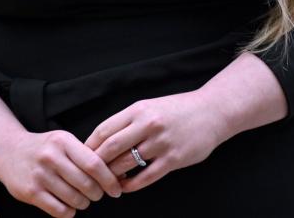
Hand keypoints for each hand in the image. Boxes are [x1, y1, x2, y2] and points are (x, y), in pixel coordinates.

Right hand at [0, 129, 122, 216]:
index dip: (109, 180)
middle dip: (97, 194)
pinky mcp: (30, 192)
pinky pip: (60, 210)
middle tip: (97, 194)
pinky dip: (69, 212)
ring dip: (83, 203)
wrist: (7, 151)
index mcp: (63, 141)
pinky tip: (68, 205)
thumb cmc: (44, 149)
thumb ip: (84, 155)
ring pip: (75, 199)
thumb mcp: (63, 141)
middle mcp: (51, 157)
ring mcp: (39, 175)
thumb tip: (114, 175)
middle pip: (87, 184)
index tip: (116, 189)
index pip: (94, 163)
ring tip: (81, 199)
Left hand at [84, 90, 227, 193]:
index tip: (81, 157)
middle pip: (111, 148)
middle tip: (88, 175)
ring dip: (112, 176)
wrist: (212, 112)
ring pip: (126, 163)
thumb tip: (102, 140)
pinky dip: (131, 185)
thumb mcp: (150, 107)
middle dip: (96, 164)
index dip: (89, 146)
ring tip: (105, 182)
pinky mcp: (173, 159)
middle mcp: (148, 124)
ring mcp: (161, 142)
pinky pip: (146, 177)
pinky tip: (124, 187)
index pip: (104, 129)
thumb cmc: (177, 110)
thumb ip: (128, 121)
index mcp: (138, 110)